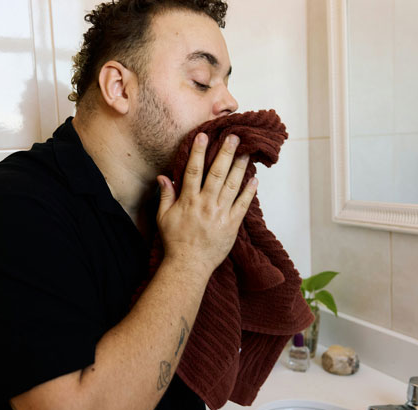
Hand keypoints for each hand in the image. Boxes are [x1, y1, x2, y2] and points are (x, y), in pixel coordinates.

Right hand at [156, 133, 257, 276]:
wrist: (189, 265)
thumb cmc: (175, 242)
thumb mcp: (163, 217)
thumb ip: (165, 196)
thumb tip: (163, 177)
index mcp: (188, 201)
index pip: (193, 171)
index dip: (198, 152)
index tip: (203, 136)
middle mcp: (205, 204)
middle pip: (217, 173)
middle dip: (226, 153)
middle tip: (235, 137)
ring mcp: (220, 214)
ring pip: (232, 185)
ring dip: (240, 167)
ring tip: (248, 153)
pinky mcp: (232, 225)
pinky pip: (243, 205)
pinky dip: (249, 192)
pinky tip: (255, 179)